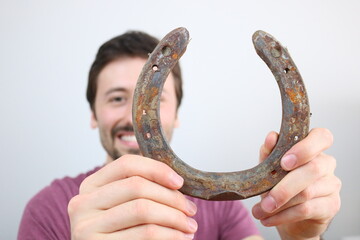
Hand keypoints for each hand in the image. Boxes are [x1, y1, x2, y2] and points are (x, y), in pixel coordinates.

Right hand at [68, 155, 197, 239]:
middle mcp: (82, 203)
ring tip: (189, 225)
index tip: (179, 182)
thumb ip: (141, 190)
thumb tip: (176, 183)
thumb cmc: (119, 233)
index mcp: (91, 185)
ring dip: (174, 217)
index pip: (126, 164)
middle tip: (190, 209)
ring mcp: (86, 227)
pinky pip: (145, 234)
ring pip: (142, 210)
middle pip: (137, 186)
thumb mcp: (122, 206)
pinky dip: (169, 235)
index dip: (156, 169)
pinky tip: (180, 237)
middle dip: (171, 197)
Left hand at [252, 128, 340, 238]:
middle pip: (313, 169)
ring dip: (279, 204)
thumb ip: (269, 151)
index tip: (284, 162)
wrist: (287, 213)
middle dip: (285, 186)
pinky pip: (307, 209)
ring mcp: (331, 184)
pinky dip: (283, 215)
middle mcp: (326, 163)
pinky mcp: (331, 205)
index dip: (305, 148)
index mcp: (313, 148)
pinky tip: (270, 219)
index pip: (322, 137)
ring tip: (261, 211)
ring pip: (307, 192)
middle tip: (265, 199)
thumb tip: (271, 137)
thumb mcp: (270, 166)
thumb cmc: (280, 183)